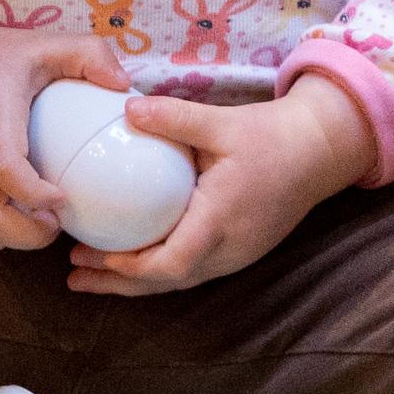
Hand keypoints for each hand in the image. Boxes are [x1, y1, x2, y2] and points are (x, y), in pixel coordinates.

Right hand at [0, 0, 131, 250]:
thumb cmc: (0, 56)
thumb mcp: (46, 43)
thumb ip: (90, 54)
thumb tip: (124, 87)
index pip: (3, 165)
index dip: (34, 193)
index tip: (64, 199)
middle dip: (24, 234)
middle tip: (58, 225)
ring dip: (14, 236)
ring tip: (46, 224)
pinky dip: (2, 228)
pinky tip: (28, 218)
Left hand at [64, 80, 377, 295]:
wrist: (321, 150)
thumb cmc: (272, 136)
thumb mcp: (222, 122)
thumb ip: (174, 117)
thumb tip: (124, 110)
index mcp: (222, 219)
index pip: (173, 262)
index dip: (131, 267)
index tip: (93, 254)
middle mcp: (230, 247)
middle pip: (168, 282)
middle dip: (118, 284)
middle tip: (73, 275)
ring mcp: (237, 254)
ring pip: (179, 280)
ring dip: (134, 283)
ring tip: (88, 275)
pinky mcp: (239, 251)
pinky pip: (192, 269)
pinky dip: (157, 271)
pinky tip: (129, 260)